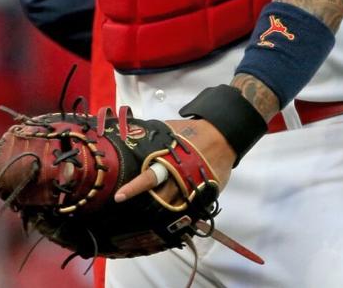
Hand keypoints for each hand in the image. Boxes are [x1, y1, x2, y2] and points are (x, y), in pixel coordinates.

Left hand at [114, 118, 233, 203]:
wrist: (222, 136)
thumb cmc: (193, 133)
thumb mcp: (170, 131)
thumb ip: (153, 137)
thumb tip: (133, 133)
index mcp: (170, 162)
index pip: (149, 178)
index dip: (134, 188)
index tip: (119, 197)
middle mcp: (181, 178)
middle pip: (160, 198)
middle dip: (147, 203)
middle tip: (134, 206)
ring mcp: (194, 188)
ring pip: (174, 206)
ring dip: (162, 208)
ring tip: (149, 211)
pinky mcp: (204, 194)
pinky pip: (190, 208)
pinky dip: (180, 210)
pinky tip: (171, 210)